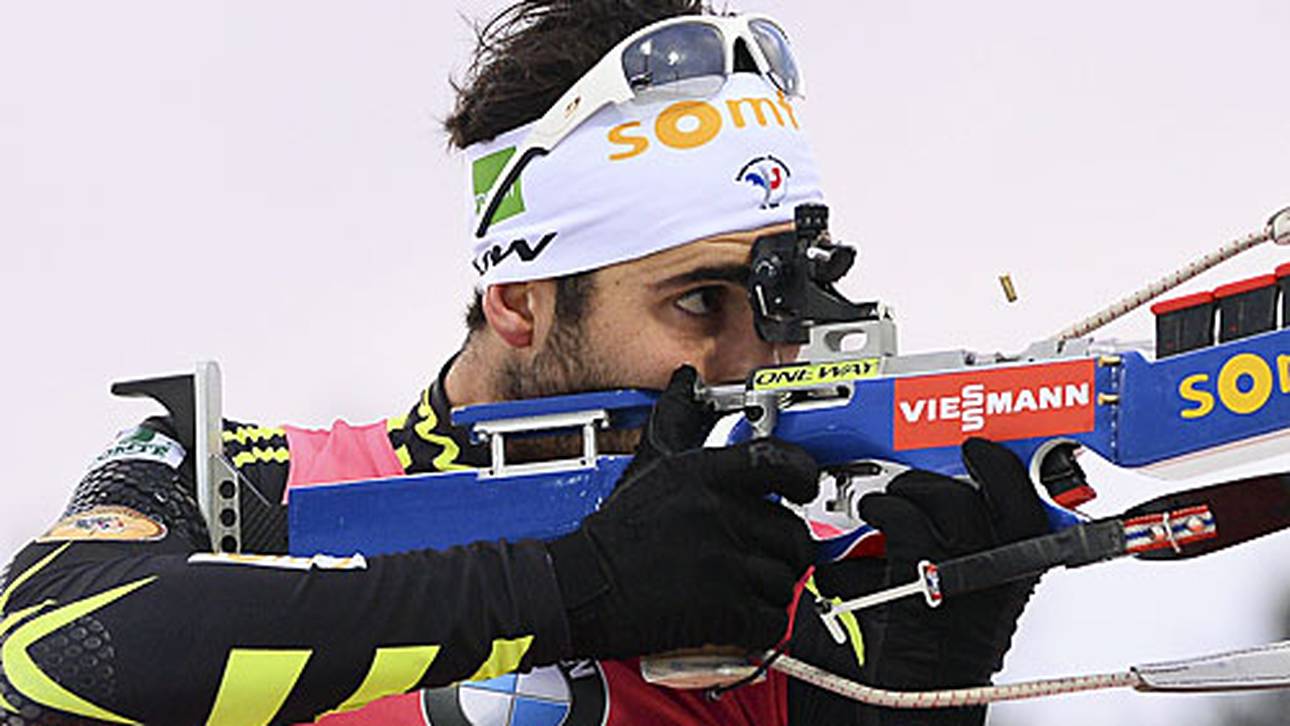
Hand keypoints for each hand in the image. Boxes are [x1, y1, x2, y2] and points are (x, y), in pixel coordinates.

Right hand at [546, 366, 819, 660]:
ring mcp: (723, 562)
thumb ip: (678, 424)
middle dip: (785, 551)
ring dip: (772, 590)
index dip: (805, 475)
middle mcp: (718, 513)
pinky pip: (774, 619)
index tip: (807, 486)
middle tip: (764, 557)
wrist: (579, 586)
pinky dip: (765, 625)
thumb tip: (684, 381)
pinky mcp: (722, 609)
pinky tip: (743, 618)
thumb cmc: (612, 533)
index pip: (780, 462)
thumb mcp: (648, 467)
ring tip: (744, 588)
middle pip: (793, 532)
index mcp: (703, 474)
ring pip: (786, 579)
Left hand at [852, 438, 1048, 722]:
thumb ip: (973, 550)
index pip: (1029, 505)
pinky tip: (871, 522)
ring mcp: (961, 575)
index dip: (1003, 470)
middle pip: (982, 493)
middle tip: (919, 481)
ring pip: (942, 500)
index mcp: (1019, 573)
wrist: (916, 701)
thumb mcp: (977, 596)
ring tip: (889, 505)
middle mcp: (999, 572)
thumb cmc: (941, 653)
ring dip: (908, 492)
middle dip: (942, 479)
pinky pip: (901, 522)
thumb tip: (946, 499)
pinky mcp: (919, 580)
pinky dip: (881, 512)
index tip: (980, 450)